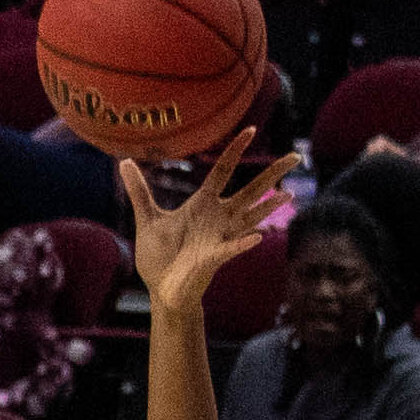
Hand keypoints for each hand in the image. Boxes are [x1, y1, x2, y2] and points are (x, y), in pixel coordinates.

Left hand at [121, 128, 298, 319]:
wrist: (162, 289)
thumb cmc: (159, 256)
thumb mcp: (148, 219)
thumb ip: (140, 191)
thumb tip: (124, 161)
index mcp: (203, 205)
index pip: (223, 171)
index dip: (235, 150)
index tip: (250, 129)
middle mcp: (218, 218)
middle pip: (251, 191)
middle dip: (272, 174)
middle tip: (296, 156)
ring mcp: (220, 238)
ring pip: (251, 217)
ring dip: (269, 207)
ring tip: (289, 193)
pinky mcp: (213, 259)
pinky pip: (231, 249)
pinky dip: (242, 244)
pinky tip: (256, 237)